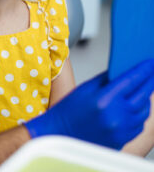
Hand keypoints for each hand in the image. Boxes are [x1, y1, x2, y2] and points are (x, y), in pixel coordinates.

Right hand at [24, 59, 153, 148]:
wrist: (59, 133)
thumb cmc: (67, 112)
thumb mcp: (85, 89)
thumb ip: (106, 79)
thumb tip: (122, 71)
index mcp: (103, 100)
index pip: (131, 80)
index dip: (143, 70)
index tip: (149, 63)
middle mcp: (115, 116)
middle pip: (142, 95)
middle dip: (148, 82)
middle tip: (151, 73)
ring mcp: (120, 130)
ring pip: (143, 111)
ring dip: (145, 99)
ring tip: (143, 90)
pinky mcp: (121, 140)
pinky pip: (138, 125)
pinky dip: (139, 114)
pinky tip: (135, 107)